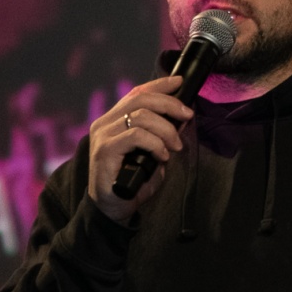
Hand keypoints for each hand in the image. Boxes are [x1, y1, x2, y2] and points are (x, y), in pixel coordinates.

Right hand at [85, 75, 192, 220]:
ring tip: (175, 146)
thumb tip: (182, 119)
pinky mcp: (105, 150)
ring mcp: (103, 136)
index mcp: (113, 120)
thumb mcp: (149, 152)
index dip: (159, 84)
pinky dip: (155, 143)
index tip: (180, 82)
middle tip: (188, 116)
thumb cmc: (132, 181)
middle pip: (140, 99)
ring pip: (140, 116)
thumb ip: (159, 134)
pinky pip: (136, 136)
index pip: (136, 93)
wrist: (113, 208)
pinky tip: (162, 155)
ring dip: (166, 129)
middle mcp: (104, 123)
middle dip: (169, 104)